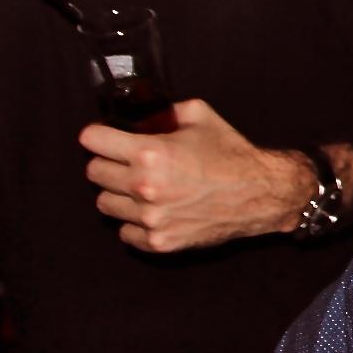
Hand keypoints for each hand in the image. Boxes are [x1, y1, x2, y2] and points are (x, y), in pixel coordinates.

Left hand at [82, 100, 313, 252]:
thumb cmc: (232, 154)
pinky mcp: (158, 241)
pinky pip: (124, 232)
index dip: (98, 134)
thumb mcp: (201, 115)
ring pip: (105, 204)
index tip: (104, 137)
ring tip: (141, 188)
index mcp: (150, 152)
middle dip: (108, 162)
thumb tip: (145, 112)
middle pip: (94, 172)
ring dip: (119, 194)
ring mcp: (150, 218)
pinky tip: (155, 210)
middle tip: (127, 162)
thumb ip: (166, 110)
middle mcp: (144, 186)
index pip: (92, 140)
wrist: (260, 194)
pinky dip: (134, 222)